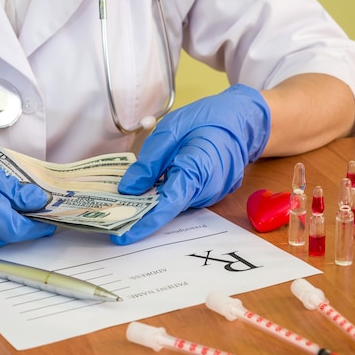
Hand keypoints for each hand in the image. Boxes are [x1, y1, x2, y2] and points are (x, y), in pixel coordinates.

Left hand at [111, 84, 270, 244]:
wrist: (243, 120)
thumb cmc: (207, 119)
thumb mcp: (171, 131)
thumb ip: (149, 162)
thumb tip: (127, 189)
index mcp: (197, 170)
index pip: (166, 204)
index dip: (143, 222)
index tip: (122, 235)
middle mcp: (206, 189)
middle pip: (168, 209)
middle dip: (140, 216)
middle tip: (111, 221)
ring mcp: (211, 194)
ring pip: (174, 205)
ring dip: (151, 206)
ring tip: (123, 207)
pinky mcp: (209, 193)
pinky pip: (182, 199)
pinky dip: (165, 198)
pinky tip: (148, 192)